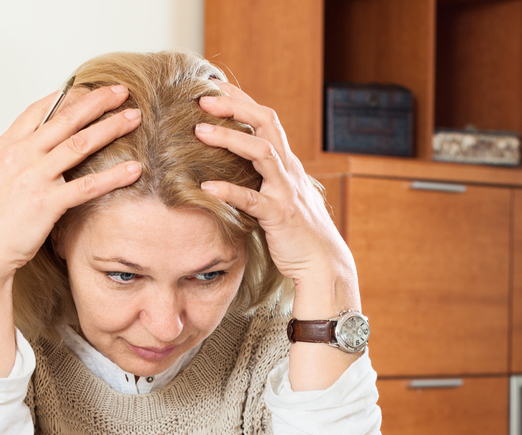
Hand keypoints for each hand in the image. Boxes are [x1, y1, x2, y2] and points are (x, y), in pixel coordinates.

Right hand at [0, 85, 143, 282]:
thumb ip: (18, 157)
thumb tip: (40, 147)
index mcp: (5, 146)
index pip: (40, 110)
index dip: (69, 96)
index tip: (92, 88)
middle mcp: (19, 155)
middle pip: (65, 119)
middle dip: (97, 102)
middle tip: (121, 91)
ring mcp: (33, 177)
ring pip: (79, 144)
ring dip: (110, 128)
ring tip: (134, 118)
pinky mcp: (46, 203)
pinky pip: (87, 185)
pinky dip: (113, 176)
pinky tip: (133, 169)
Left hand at [194, 82, 356, 304]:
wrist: (323, 261)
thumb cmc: (298, 231)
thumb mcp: (281, 196)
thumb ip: (264, 179)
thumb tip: (236, 167)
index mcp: (288, 163)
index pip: (266, 119)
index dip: (241, 100)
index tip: (214, 86)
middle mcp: (289, 170)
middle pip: (267, 123)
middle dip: (235, 107)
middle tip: (202, 98)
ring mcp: (286, 191)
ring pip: (261, 152)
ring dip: (229, 138)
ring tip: (198, 131)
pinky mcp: (280, 216)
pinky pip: (252, 199)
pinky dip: (228, 190)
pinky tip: (206, 186)